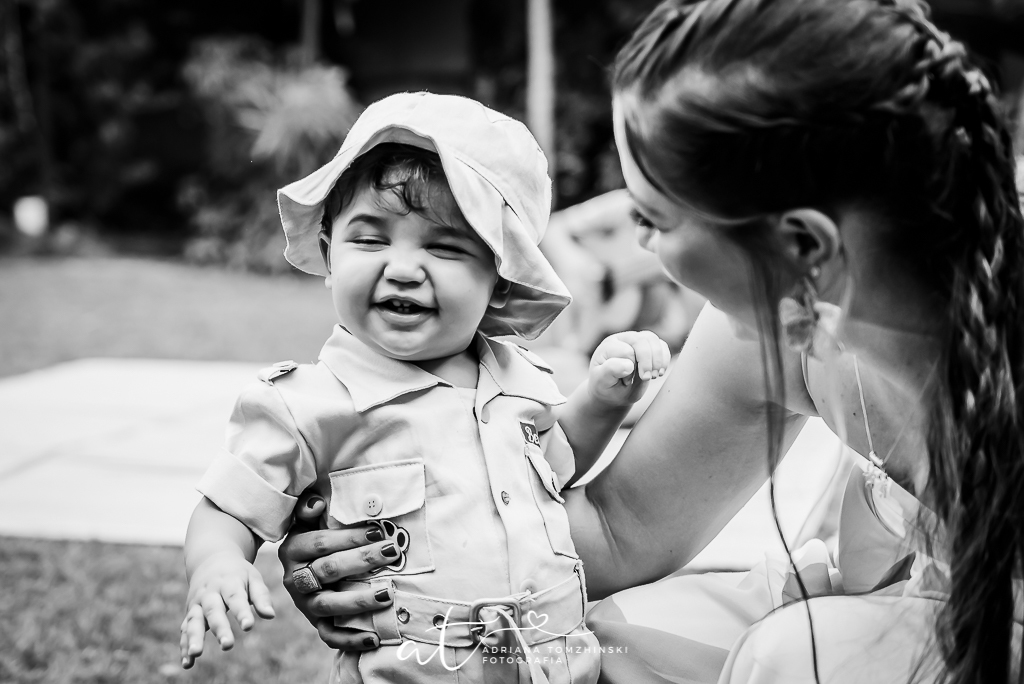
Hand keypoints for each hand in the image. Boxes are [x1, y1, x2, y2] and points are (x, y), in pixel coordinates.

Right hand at [180, 551, 273, 668]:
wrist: (211, 559)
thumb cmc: (237, 573)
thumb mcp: (252, 577)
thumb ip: (261, 596)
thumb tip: (271, 615)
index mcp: (228, 582)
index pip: (235, 598)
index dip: (242, 612)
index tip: (249, 626)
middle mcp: (210, 593)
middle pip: (213, 611)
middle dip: (219, 628)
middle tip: (227, 645)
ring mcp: (197, 603)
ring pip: (194, 621)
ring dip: (194, 638)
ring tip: (196, 653)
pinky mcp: (190, 613)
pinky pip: (185, 630)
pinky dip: (184, 646)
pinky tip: (187, 663)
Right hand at [278, 491, 396, 650]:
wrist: (300, 569)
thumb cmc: (314, 538)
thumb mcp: (306, 520)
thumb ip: (309, 508)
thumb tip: (318, 503)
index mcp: (293, 550)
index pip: (322, 543)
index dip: (350, 538)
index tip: (379, 532)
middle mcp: (295, 578)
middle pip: (330, 570)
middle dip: (363, 561)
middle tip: (393, 553)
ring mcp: (304, 603)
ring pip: (330, 604)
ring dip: (360, 601)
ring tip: (388, 594)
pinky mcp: (314, 623)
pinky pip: (330, 635)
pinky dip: (351, 639)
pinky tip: (374, 637)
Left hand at [588, 330, 671, 406]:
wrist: (613, 392)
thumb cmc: (606, 386)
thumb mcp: (602, 382)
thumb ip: (610, 371)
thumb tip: (629, 364)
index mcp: (609, 346)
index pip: (625, 351)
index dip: (629, 368)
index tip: (625, 382)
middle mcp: (622, 339)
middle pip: (640, 340)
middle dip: (647, 361)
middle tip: (646, 378)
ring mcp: (637, 340)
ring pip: (652, 339)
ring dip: (657, 360)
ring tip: (654, 376)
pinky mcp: (649, 346)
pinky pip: (662, 345)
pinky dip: (664, 359)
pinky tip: (660, 372)